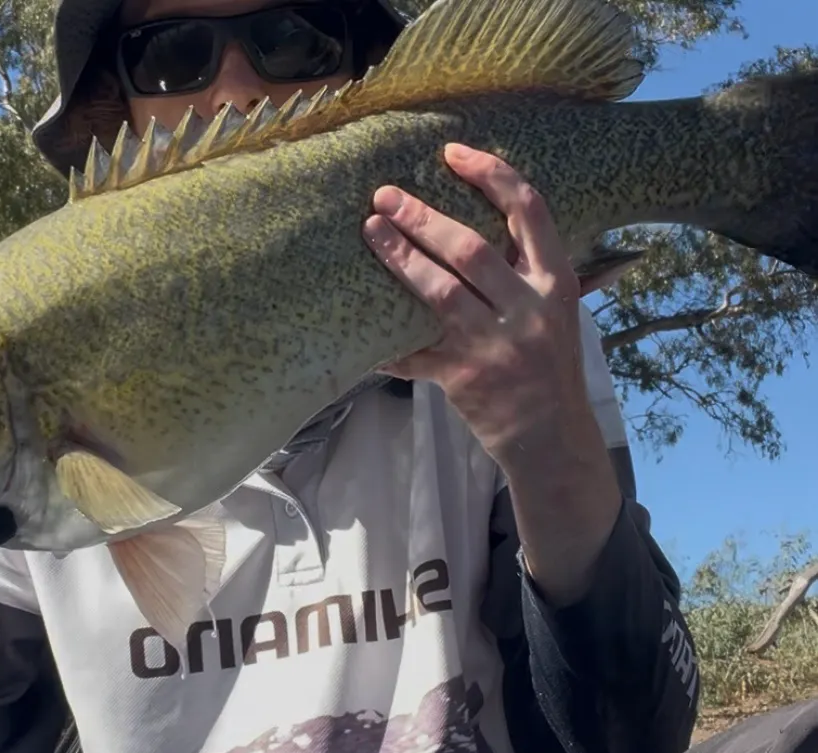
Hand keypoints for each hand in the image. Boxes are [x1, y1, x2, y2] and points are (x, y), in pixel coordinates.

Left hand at [362, 142, 590, 468]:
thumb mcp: (558, 313)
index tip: (452, 152)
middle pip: (468, 248)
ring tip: (370, 231)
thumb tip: (484, 225)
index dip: (491, 174)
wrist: (552, 437)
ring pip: (438, 290)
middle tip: (385, 195)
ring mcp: (493, 343)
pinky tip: (357, 336)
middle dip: (422, 217)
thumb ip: (527, 273)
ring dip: (399, 257)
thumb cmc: (551, 369)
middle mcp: (526, 308)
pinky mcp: (462, 376)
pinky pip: (412, 355)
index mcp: (555, 283)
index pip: (529, 210)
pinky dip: (385, 346)